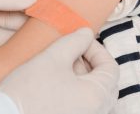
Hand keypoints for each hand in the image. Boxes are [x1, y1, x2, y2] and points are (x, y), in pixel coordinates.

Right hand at [0, 28, 119, 113]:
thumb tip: (87, 33)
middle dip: (90, 63)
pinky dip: (76, 92)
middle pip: (105, 83)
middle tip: (71, 52)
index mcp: (97, 96)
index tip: (78, 41)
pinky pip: (83, 106)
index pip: (111, 67)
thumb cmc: (28, 90)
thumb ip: (74, 41)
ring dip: (82, 77)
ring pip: (93, 95)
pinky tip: (57, 83)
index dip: (96, 49)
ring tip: (61, 67)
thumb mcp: (53, 57)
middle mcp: (96, 112)